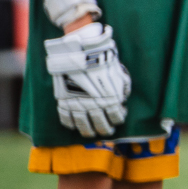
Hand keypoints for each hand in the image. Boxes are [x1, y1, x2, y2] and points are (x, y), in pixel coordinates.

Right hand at [44, 21, 130, 136]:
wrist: (82, 54)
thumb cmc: (104, 63)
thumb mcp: (120, 74)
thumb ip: (123, 88)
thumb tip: (123, 98)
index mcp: (111, 100)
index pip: (116, 116)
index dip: (119, 119)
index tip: (119, 118)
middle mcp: (95, 105)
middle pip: (101, 124)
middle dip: (105, 129)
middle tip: (107, 132)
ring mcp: (78, 104)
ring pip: (83, 125)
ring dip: (87, 131)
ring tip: (90, 133)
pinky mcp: (64, 101)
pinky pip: (65, 118)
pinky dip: (69, 124)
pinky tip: (73, 126)